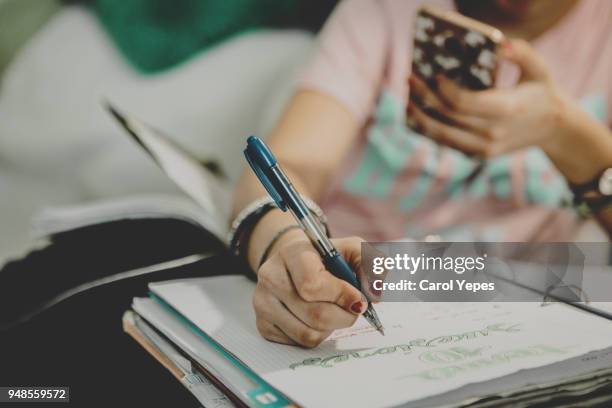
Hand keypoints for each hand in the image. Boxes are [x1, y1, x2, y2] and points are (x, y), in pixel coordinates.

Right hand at [253, 233, 370, 347]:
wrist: (295, 262)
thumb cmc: (327, 257)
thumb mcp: (352, 249)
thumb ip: (372, 264)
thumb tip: (375, 293)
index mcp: (292, 253)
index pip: (312, 285)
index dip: (341, 296)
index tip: (359, 299)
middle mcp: (271, 276)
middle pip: (315, 315)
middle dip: (344, 316)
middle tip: (353, 308)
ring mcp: (263, 302)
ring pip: (308, 333)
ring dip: (332, 328)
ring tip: (332, 310)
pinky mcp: (263, 324)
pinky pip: (299, 343)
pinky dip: (317, 335)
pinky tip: (315, 318)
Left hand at [407, 39, 570, 159]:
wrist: (553, 130)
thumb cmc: (542, 93)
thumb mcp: (539, 69)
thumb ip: (521, 53)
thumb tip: (500, 45)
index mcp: (506, 110)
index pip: (463, 103)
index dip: (443, 90)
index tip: (433, 74)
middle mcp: (492, 133)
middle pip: (447, 116)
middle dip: (424, 97)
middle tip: (410, 80)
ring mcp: (484, 148)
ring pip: (442, 135)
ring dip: (421, 118)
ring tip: (408, 100)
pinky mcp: (478, 155)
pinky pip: (448, 143)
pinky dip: (430, 130)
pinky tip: (419, 115)